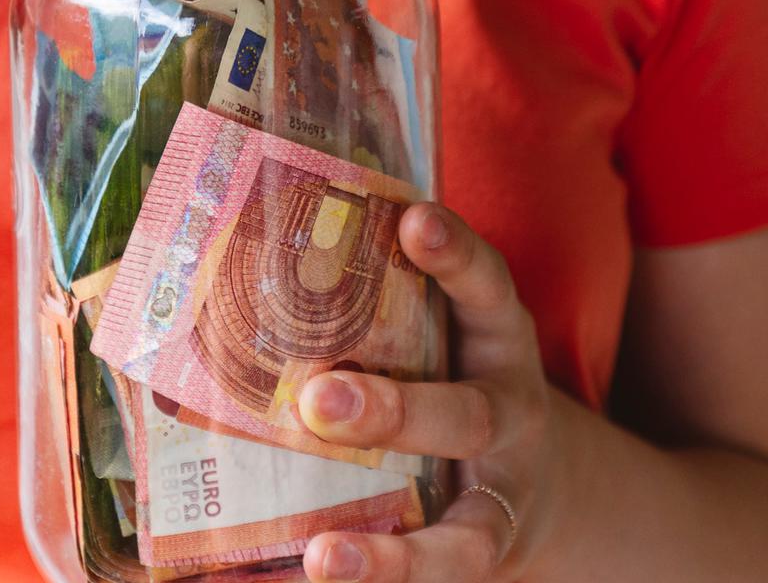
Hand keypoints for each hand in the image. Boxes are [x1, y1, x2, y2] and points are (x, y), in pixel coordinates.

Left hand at [298, 203, 560, 581]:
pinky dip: (376, 579)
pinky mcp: (483, 553)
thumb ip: (373, 301)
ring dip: (395, 553)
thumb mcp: (440, 328)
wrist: (535, 482)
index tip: (414, 221)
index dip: (454, 254)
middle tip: (319, 400)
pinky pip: (436, 577)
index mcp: (494, 338)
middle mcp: (508, 413)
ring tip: (324, 557)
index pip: (484, 286)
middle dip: (395, 412)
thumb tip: (232, 258)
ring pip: (468, 533)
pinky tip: (308, 580)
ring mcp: (502, 495)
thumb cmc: (449, 378)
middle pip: (467, 415)